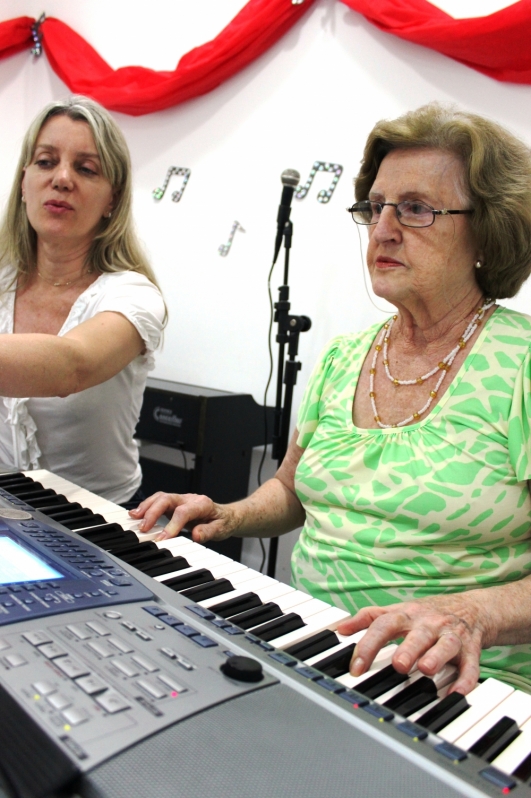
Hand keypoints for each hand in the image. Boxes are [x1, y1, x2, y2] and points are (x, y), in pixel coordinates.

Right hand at [129, 492, 235, 542]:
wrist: (226, 516)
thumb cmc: (222, 522)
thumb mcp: (221, 530)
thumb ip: (208, 532)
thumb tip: (196, 535)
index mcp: (202, 504)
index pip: (183, 512)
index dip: (171, 525)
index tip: (162, 539)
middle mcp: (189, 499)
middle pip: (167, 499)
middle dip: (153, 512)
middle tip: (143, 528)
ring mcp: (180, 500)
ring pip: (160, 497)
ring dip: (146, 507)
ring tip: (134, 518)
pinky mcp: (174, 504)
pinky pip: (158, 502)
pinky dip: (146, 507)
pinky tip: (137, 515)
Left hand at [336, 592, 491, 695]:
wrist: (471, 608)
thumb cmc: (426, 614)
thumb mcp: (396, 611)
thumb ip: (368, 618)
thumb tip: (340, 629)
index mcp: (407, 615)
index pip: (384, 625)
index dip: (368, 645)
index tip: (356, 668)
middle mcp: (428, 624)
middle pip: (417, 634)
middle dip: (408, 648)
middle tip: (398, 665)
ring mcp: (451, 635)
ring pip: (445, 645)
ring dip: (437, 657)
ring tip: (427, 669)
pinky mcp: (471, 649)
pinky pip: (471, 665)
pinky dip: (466, 679)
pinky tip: (457, 692)